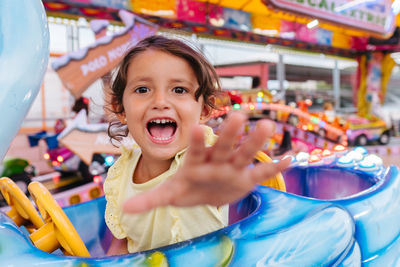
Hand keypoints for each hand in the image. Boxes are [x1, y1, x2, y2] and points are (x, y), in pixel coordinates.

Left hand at [123, 112, 290, 213]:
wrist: (206, 192)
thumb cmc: (187, 188)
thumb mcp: (170, 194)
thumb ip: (151, 200)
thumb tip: (124, 208)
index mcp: (197, 161)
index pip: (196, 149)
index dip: (198, 140)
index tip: (198, 127)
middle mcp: (216, 160)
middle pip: (224, 145)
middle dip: (230, 134)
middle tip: (238, 115)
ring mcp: (233, 167)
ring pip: (246, 152)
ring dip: (256, 141)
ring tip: (268, 124)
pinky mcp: (247, 178)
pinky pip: (261, 172)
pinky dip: (274, 166)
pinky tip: (289, 158)